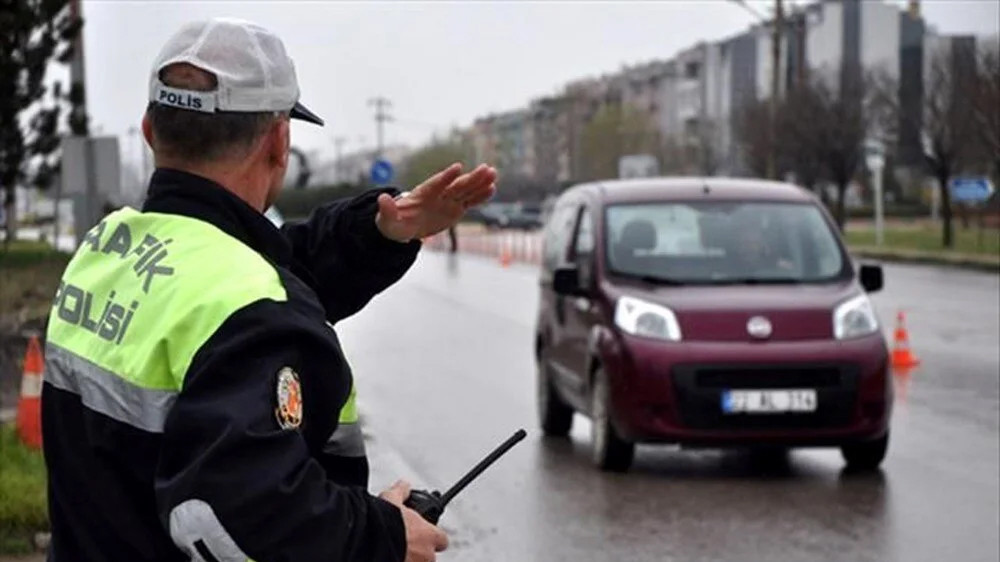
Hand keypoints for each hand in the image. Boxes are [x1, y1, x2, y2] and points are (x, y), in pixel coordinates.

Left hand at [376, 163, 496, 242]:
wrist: (403, 226)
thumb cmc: (393, 222)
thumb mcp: (387, 220)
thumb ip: (387, 210)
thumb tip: (382, 199)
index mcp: (422, 195)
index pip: (436, 184)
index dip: (446, 177)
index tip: (458, 168)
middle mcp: (438, 195)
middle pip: (456, 185)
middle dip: (471, 178)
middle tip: (486, 168)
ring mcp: (447, 201)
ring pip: (466, 190)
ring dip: (480, 183)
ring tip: (494, 173)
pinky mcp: (455, 208)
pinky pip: (469, 201)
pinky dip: (480, 196)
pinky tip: (492, 188)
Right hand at [380, 480, 448, 561]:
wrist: (368, 542)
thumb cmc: (385, 523)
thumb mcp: (392, 499)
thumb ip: (401, 492)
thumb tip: (403, 486)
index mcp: (429, 536)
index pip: (442, 539)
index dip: (433, 536)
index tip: (424, 532)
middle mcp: (426, 555)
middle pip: (429, 555)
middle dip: (419, 549)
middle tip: (405, 542)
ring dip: (409, 557)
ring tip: (394, 548)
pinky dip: (397, 559)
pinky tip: (386, 554)